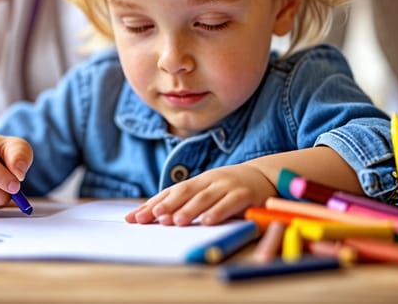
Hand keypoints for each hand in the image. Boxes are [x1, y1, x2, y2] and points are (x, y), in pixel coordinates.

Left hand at [124, 164, 275, 225]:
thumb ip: (187, 203)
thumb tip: (157, 217)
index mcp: (196, 182)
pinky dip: (217, 212)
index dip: (152, 204)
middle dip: (165, 205)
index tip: (134, 217)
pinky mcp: (244, 194)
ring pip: (204, 198)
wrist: (264, 175)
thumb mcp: (207, 192)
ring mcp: (226, 186)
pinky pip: (229, 204)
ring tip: (174, 221)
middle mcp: (208, 181)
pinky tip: (206, 222)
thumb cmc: (229, 189)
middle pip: (183, 192)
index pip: (170, 192)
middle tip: (150, 217)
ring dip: (188, 210)